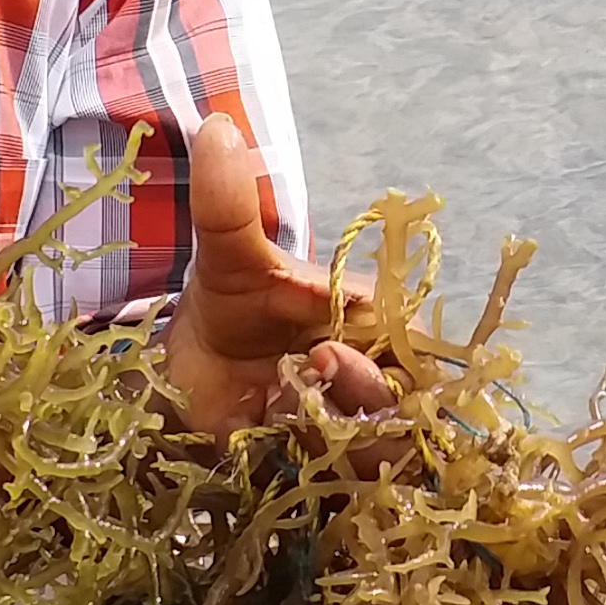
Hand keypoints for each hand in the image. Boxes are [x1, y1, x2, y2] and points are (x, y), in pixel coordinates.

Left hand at [162, 113, 391, 434]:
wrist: (185, 380)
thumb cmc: (227, 308)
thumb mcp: (225, 256)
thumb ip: (228, 203)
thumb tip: (219, 127)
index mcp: (380, 319)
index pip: (420, 345)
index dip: (385, 354)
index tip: (330, 348)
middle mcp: (385, 372)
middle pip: (409, 401)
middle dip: (361, 394)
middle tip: (308, 370)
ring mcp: (363, 424)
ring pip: (385, 445)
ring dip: (335, 430)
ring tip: (282, 405)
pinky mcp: (338, 466)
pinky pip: (354, 477)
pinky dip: (317, 460)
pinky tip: (277, 436)